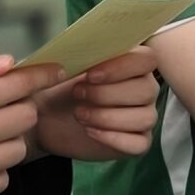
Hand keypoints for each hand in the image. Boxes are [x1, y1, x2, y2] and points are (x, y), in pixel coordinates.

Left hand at [31, 47, 161, 161]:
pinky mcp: (136, 141)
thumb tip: (90, 50)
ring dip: (108, 117)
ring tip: (80, 114)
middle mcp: (144, 88)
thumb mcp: (68, 67)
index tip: (91, 75)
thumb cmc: (61, 87)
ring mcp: (143, 116)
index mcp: (133, 64)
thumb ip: (83, 56)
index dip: (122, 67)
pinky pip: (139, 144)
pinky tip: (90, 131)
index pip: (147, 59)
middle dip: (107, 94)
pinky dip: (114, 138)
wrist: (48, 116)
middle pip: (146, 90)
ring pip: (145, 118)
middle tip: (77, 94)